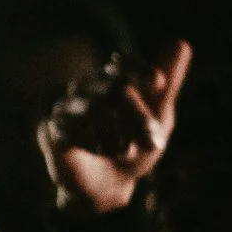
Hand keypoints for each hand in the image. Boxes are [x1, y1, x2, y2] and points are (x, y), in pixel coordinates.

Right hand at [38, 40, 193, 216]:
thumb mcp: (158, 120)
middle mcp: (86, 90)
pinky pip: (72, 126)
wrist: (108, 188)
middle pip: (115, 89)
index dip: (140, 69)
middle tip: (154, 141)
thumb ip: (168, 85)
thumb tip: (182, 42)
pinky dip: (92, 141)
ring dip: (117, 133)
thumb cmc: (134, 151)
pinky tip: (97, 150)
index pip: (122, 66)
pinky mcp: (50, 129)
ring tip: (122, 150)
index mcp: (111, 83)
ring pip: (94, 107)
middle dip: (138, 116)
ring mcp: (66, 107)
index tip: (159, 82)